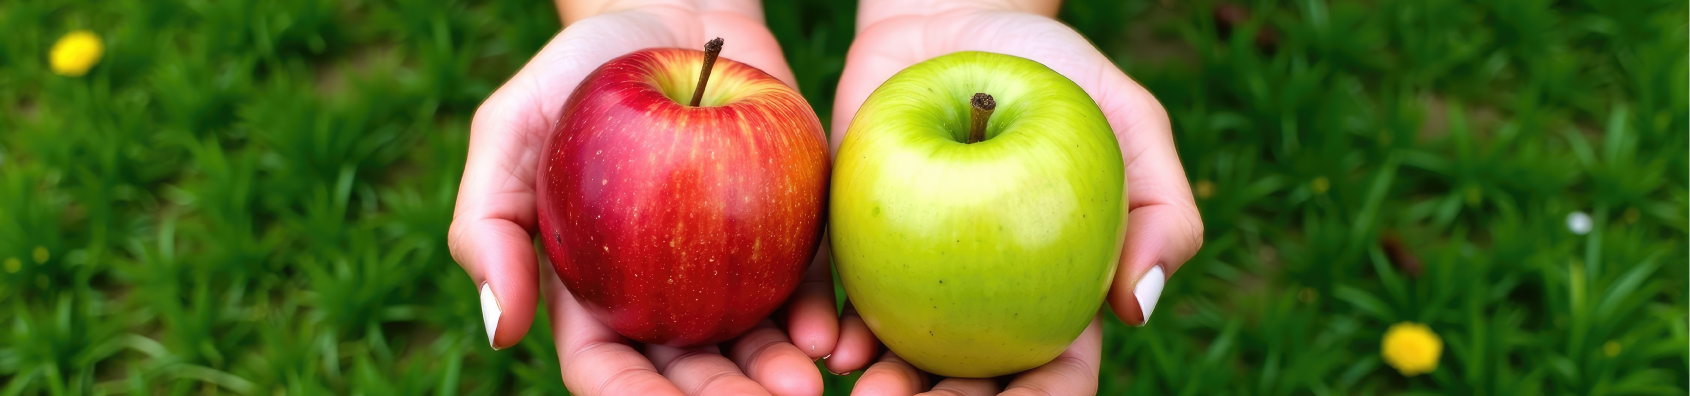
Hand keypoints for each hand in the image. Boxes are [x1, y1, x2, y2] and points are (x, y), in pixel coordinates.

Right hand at [447, 1, 847, 393]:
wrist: (672, 11)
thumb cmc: (575, 70)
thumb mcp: (507, 128)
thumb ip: (484, 222)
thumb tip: (501, 329)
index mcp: (589, 292)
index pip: (608, 369)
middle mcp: (661, 296)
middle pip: (690, 372)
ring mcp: (726, 270)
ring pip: (754, 344)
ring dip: (777, 375)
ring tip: (805, 384)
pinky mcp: (785, 233)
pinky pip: (806, 289)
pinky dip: (819, 318)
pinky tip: (832, 336)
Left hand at [825, 1, 1204, 393]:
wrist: (950, 14)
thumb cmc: (1053, 65)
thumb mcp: (1128, 118)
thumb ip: (1160, 205)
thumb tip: (1139, 307)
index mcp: (1055, 291)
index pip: (1057, 373)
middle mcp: (981, 300)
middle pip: (969, 382)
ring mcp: (912, 276)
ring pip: (896, 354)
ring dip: (883, 387)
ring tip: (864, 391)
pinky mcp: (851, 240)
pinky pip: (836, 294)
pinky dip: (828, 323)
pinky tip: (825, 342)